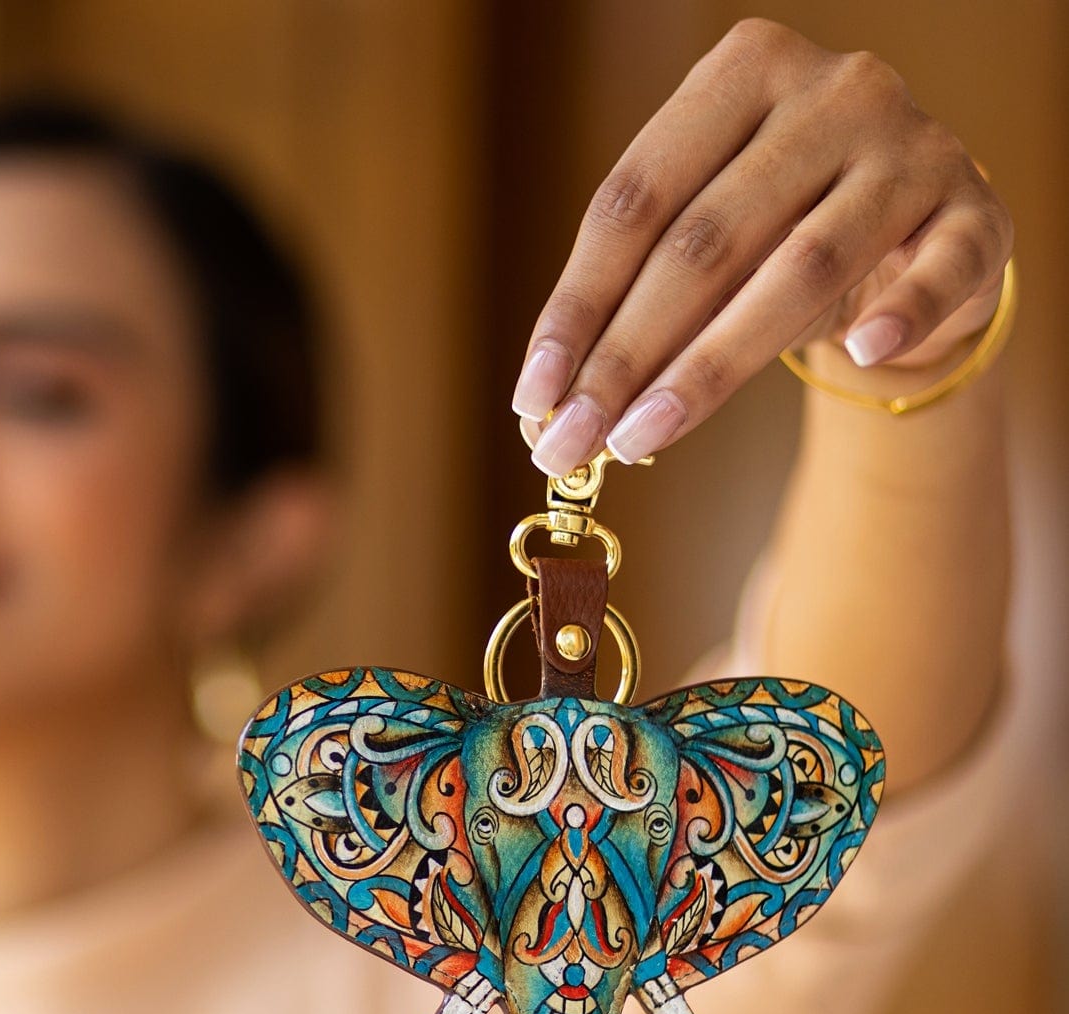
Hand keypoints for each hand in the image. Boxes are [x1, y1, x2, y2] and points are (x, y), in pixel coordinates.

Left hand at [513, 18, 1014, 472]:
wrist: (918, 233)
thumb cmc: (783, 232)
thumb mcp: (708, 241)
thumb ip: (639, 294)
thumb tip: (553, 400)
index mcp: (741, 75)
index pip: (634, 201)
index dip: (576, 305)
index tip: (532, 396)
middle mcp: (832, 94)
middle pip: (704, 241)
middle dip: (624, 358)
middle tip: (569, 442)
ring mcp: (911, 150)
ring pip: (802, 267)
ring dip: (712, 366)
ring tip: (641, 440)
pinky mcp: (976, 213)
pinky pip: (943, 267)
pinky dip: (902, 313)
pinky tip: (861, 357)